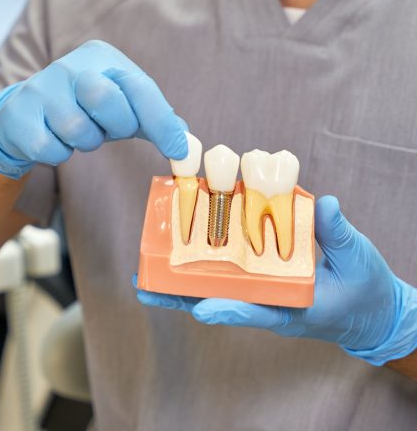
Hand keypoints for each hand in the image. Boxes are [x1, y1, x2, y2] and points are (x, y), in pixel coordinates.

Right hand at [0, 40, 187, 178]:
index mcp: (101, 56)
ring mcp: (40, 88)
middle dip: (115, 125)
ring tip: (77, 131)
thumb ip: (154, 119)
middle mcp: (69, 65)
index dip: (160, 121)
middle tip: (108, 128)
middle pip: (106, 98)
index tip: (177, 150)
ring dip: (85, 142)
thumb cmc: (82, 109)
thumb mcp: (121, 107)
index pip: (138, 85)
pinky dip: (59, 153)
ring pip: (78, 129)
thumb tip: (186, 143)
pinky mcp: (19, 115)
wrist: (24, 114)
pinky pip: (52, 149)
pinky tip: (53, 139)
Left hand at [136, 196, 416, 365]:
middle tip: (144, 287)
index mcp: (292, 307)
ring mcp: (261, 290)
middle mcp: (269, 300)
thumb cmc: (364, 289)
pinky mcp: (260, 278)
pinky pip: (226, 273)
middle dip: (182, 296)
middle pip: (219, 299)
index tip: (202, 308)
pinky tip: (179, 248)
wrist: (370, 307)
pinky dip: (203, 262)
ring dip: (182, 279)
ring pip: (215, 287)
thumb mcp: (357, 260)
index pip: (257, 309)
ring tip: (146, 272)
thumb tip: (325, 204)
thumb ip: (339, 235)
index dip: (230, 310)